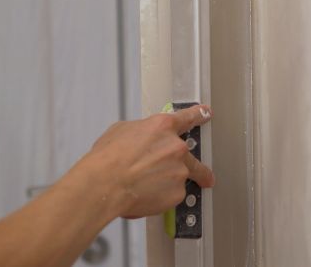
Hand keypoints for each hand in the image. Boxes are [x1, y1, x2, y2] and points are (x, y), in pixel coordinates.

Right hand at [78, 104, 214, 218]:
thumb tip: (143, 139)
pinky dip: (162, 197)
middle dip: (188, 164)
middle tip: (181, 172)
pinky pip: (173, 195)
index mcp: (163, 127)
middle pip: (190, 155)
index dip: (198, 114)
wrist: (103, 185)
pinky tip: (144, 195)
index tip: (207, 113)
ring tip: (147, 187)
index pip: (187, 117)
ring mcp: (179, 171)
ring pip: (180, 177)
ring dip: (168, 182)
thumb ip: (142, 133)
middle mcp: (176, 147)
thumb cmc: (107, 160)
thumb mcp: (122, 131)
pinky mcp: (177, 192)